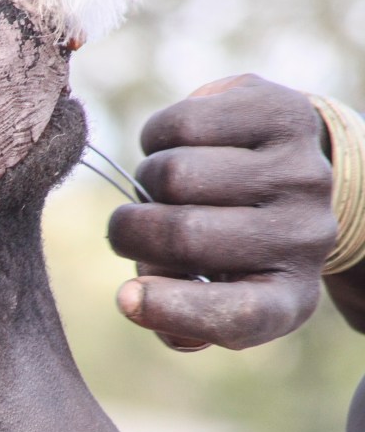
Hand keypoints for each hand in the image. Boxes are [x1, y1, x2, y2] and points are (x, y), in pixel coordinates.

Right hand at [109, 74, 335, 350]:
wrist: (285, 172)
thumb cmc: (223, 245)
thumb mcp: (207, 293)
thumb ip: (169, 315)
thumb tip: (134, 300)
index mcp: (286, 296)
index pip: (238, 314)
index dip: (171, 308)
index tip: (125, 297)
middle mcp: (305, 238)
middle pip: (184, 234)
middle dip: (131, 229)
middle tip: (128, 226)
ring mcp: (302, 173)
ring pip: (175, 174)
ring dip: (146, 179)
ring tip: (163, 186)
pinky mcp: (286, 116)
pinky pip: (183, 125)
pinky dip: (155, 137)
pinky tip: (175, 145)